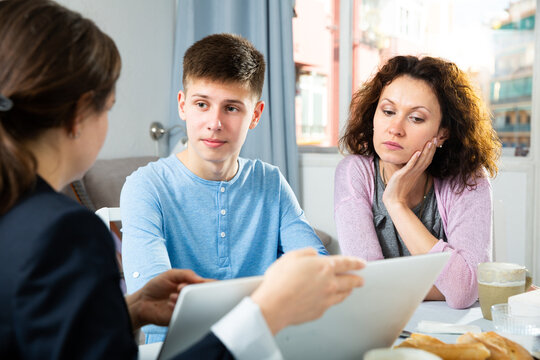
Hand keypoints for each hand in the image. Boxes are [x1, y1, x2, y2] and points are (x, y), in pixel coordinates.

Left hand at [126, 269, 208, 329]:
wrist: (142, 302)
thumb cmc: (156, 286)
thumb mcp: (170, 274)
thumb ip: (186, 274)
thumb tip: (200, 279)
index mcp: (192, 285)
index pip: (208, 285)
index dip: (211, 284)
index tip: (203, 283)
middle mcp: (191, 297)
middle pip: (205, 295)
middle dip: (195, 291)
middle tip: (181, 287)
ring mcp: (187, 307)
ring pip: (196, 306)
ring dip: (183, 299)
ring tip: (171, 296)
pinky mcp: (180, 317)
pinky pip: (186, 315)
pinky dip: (178, 308)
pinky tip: (169, 304)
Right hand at [250, 248, 364, 334]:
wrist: (275, 305)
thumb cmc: (280, 280)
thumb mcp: (292, 256)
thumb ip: (307, 252)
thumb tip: (314, 254)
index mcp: (324, 266)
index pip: (346, 263)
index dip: (356, 262)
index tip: (362, 263)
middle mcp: (330, 283)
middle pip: (350, 281)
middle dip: (357, 279)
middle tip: (361, 279)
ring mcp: (327, 299)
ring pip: (344, 294)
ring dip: (349, 290)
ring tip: (350, 289)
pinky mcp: (320, 311)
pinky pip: (332, 304)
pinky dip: (335, 300)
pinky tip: (332, 299)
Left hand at [382, 137, 437, 208]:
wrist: (393, 200)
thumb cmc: (398, 189)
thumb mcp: (405, 177)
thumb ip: (408, 170)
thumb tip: (409, 163)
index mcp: (417, 173)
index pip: (427, 160)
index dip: (431, 151)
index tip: (434, 141)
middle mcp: (415, 173)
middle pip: (426, 159)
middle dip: (431, 149)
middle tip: (436, 138)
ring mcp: (410, 174)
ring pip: (420, 161)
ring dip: (425, 152)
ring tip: (430, 142)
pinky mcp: (402, 175)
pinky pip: (410, 166)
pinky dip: (414, 159)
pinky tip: (417, 152)